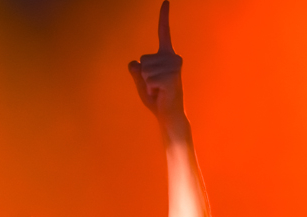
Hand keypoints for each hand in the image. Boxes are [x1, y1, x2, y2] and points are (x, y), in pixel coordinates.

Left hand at [128, 1, 184, 126]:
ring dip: (147, 83)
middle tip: (156, 87)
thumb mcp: (142, 83)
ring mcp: (174, 67)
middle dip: (144, 75)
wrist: (169, 115)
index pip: (164, 32)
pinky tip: (161, 93)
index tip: (166, 1)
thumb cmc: (157, 99)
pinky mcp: (172, 78)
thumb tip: (132, 63)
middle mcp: (173, 58)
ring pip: (145, 69)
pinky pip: (149, 79)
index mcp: (167, 56)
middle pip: (143, 59)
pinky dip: (150, 89)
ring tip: (159, 90)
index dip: (164, 16)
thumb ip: (136, 72)